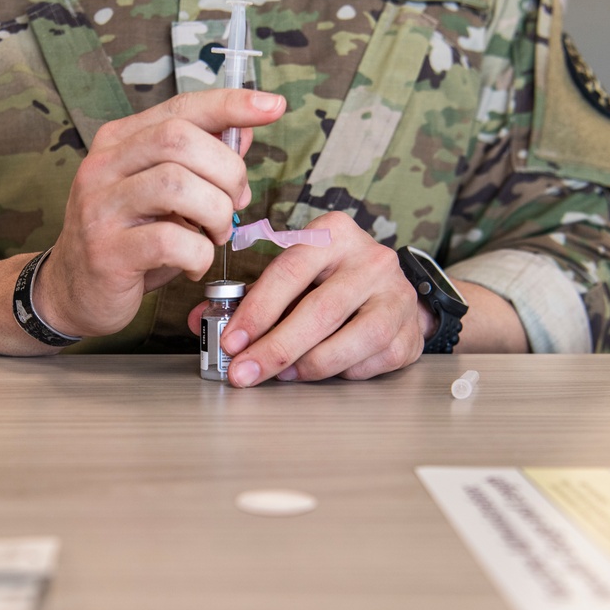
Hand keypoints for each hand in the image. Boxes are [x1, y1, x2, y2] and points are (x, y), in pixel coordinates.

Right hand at [37, 89, 285, 337]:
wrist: (71, 290)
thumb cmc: (127, 239)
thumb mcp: (162, 195)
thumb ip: (199, 164)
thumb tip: (244, 135)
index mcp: (119, 142)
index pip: (180, 108)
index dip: (230, 104)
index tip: (272, 106)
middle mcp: (103, 166)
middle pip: (179, 140)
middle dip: (226, 170)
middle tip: (235, 202)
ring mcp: (100, 208)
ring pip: (176, 185)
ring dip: (215, 212)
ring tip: (215, 234)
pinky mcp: (106, 252)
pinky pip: (169, 240)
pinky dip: (198, 253)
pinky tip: (194, 264)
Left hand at [189, 212, 427, 385]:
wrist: (392, 288)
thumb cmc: (330, 279)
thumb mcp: (291, 274)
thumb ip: (247, 295)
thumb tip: (198, 321)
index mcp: (333, 234)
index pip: (289, 272)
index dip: (256, 311)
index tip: (230, 341)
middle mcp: (371, 259)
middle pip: (319, 311)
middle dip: (274, 348)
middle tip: (244, 372)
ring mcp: (397, 295)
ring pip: (351, 340)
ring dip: (309, 366)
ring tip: (283, 375)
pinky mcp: (411, 331)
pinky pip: (371, 362)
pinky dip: (341, 373)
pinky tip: (320, 371)